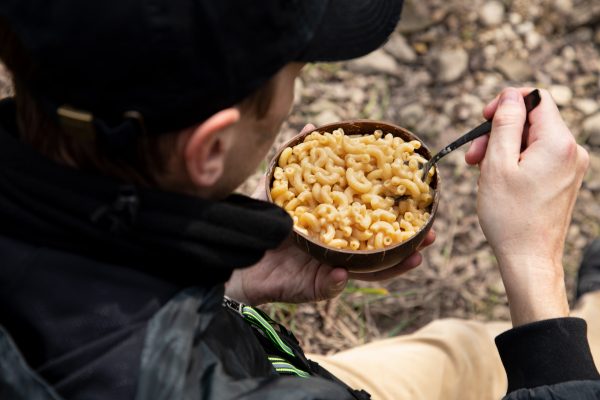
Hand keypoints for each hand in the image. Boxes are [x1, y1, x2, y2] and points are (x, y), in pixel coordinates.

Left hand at [225, 124, 435, 304]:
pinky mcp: (310, 288)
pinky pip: (328, 287)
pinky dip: (336, 282)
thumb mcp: (278, 188)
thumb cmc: (261, 221)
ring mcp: (328, 270)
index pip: (372, 221)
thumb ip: (295, 160)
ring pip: (366, 272)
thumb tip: (311, 126)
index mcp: (336, 226)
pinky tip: (343, 273)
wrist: (234, 253)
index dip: (397, 215)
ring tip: (413, 258)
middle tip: (431, 234)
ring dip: (390, 267)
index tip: (422, 204)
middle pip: (380, 250)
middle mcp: (338, 249)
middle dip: (408, 245)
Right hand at [465, 88, 588, 325]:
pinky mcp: (565, 180)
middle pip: (532, 121)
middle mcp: (572, 151)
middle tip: (473, 156)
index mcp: (559, 143)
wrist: (529, 258)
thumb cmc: (510, 215)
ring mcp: (571, 167)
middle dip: (499, 132)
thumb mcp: (498, 164)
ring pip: (532, 140)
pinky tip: (498, 180)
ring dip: (503, 149)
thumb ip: (505, 124)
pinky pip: (538, 157)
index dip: (507, 103)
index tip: (484, 119)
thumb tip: (510, 96)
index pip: (536, 99)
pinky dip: (516, 162)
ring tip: (482, 171)